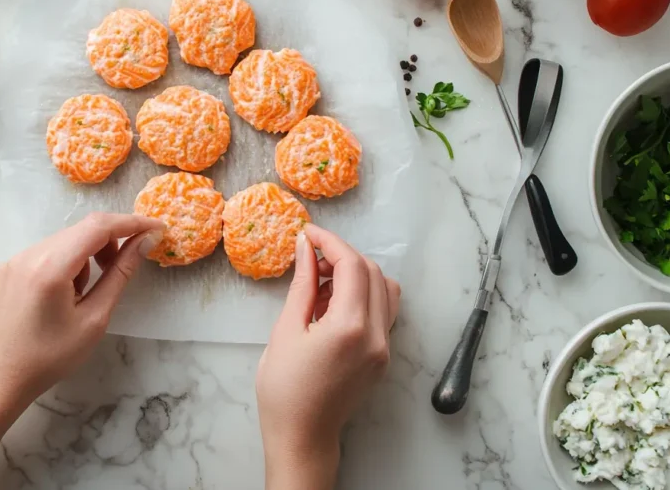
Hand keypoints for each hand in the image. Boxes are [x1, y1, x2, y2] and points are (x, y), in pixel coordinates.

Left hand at [0, 213, 164, 423]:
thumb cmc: (47, 360)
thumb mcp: (93, 320)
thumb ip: (120, 275)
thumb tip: (145, 242)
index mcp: (50, 266)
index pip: (98, 226)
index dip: (132, 222)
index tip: (157, 229)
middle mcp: (28, 254)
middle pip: (80, 230)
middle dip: (110, 241)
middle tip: (124, 267)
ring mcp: (12, 260)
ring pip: (63, 241)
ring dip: (86, 255)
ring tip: (84, 295)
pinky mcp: (5, 270)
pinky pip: (44, 253)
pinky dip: (64, 263)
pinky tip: (63, 296)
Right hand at [257, 224, 400, 489]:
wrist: (303, 435)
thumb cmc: (284, 389)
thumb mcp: (286, 330)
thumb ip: (302, 284)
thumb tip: (306, 247)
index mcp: (350, 327)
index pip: (352, 266)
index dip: (330, 242)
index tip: (308, 233)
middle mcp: (376, 335)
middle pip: (372, 272)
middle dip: (342, 255)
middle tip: (310, 256)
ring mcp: (384, 347)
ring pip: (385, 288)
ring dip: (357, 273)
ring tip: (322, 282)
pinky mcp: (383, 356)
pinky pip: (383, 310)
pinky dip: (363, 295)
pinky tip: (333, 304)